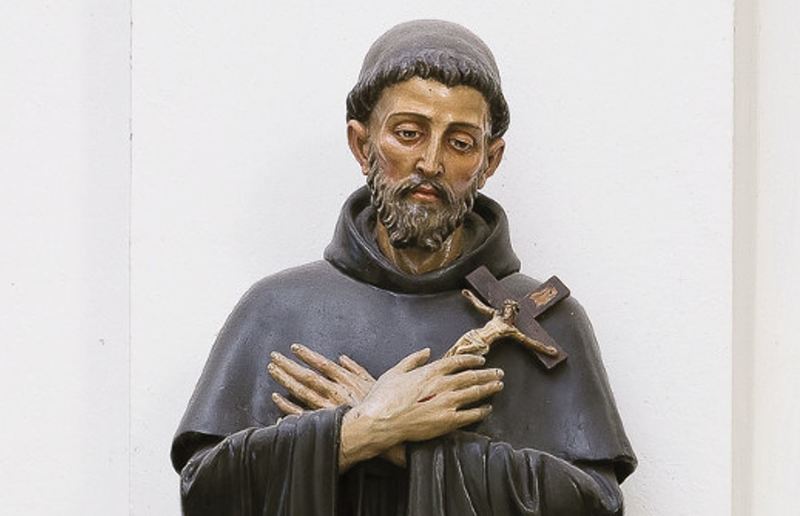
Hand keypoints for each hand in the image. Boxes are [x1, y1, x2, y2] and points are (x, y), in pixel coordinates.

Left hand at [267, 344, 406, 465]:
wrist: (383, 430)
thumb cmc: (380, 406)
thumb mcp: (372, 382)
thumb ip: (356, 369)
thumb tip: (341, 358)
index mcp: (346, 381)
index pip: (322, 364)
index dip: (307, 355)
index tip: (294, 348)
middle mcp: (335, 392)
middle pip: (307, 376)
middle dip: (289, 365)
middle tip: (274, 356)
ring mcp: (327, 407)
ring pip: (301, 391)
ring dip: (285, 380)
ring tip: (272, 370)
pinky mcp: (323, 422)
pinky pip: (301, 413)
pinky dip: (287, 406)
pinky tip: (276, 398)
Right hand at [339, 349, 502, 469]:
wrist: (380, 421)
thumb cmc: (383, 398)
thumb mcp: (395, 372)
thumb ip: (412, 360)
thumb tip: (426, 351)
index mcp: (430, 372)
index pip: (457, 362)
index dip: (472, 360)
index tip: (481, 360)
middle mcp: (442, 385)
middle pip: (471, 376)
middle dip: (487, 373)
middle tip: (498, 373)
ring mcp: (447, 403)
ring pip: (474, 393)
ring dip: (488, 388)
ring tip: (498, 386)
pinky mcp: (447, 421)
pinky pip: (470, 415)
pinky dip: (481, 411)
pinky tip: (487, 409)